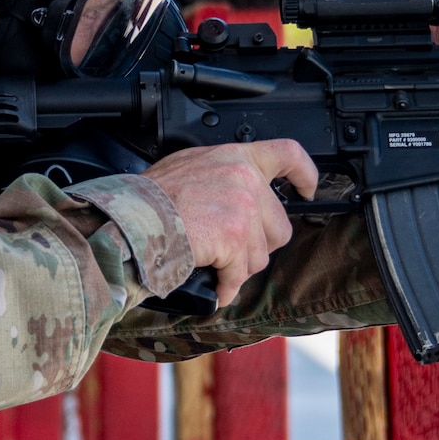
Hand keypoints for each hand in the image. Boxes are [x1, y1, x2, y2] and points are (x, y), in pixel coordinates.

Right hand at [143, 141, 319, 305]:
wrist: (131, 218)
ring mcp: (243, 208)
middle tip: (227, 248)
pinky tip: (213, 284)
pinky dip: (225, 285)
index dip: (304, 174)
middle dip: (256, 245)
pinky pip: (240, 274)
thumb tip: (237, 199)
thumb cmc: (149, 198)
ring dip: (236, 267)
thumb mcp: (190, 167)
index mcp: (236, 157)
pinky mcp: (236, 238)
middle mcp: (245, 179)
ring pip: (260, 256)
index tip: (307, 190)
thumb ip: (222, 176)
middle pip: (278, 226)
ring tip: (208, 260)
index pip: (287, 154)